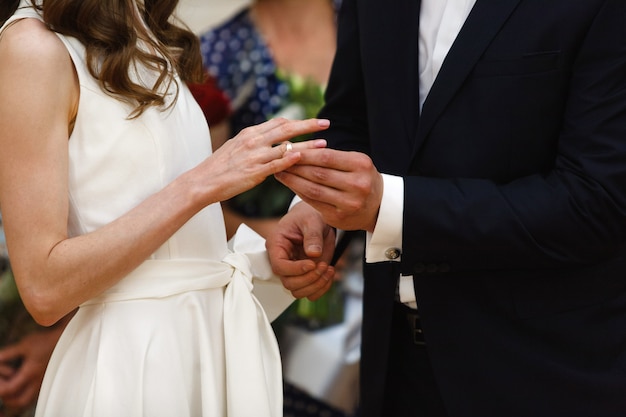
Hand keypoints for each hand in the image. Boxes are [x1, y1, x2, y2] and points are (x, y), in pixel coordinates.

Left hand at [0, 330, 61, 414]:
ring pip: (27, 399)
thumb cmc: (45, 342)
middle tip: (3, 387)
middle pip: (19, 401)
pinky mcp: (45, 381)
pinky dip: (23, 392)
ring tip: (11, 383)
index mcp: (30, 373)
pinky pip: (33, 393)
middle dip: (7, 398)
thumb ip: (8, 353)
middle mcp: (37, 381)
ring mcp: (43, 383)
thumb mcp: (24, 345)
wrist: (64, 340)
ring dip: (15, 395)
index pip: (9, 389)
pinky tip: (21, 380)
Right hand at [195, 118, 329, 204]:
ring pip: (286, 146)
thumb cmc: (220, 167)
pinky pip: (276, 165)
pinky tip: (302, 157)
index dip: (298, 121)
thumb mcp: (236, 147)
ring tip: (324, 145)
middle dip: (308, 125)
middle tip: (326, 123)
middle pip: (286, 128)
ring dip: (307, 145)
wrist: (203, 181)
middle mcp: (253, 141)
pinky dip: (289, 159)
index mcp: (250, 133)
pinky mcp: (254, 172)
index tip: (312, 121)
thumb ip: (254, 142)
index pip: (278, 122)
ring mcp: (255, 156)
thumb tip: (270, 139)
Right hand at [266, 202, 335, 299]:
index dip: (295, 269)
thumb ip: (312, 236)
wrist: (316, 218)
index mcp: (277, 245)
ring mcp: (294, 270)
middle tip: (323, 265)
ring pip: (298, 291)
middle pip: (288, 283)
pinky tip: (330, 274)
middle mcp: (283, 260)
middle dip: (309, 278)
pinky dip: (321, 288)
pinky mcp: (306, 275)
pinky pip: (310, 292)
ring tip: (328, 269)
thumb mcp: (312, 221)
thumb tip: (313, 254)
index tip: (312, 263)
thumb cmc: (309, 215)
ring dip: (316, 285)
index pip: (279, 266)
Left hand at [275, 148, 382, 232]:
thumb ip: (331, 157)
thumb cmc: (361, 179)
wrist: (378, 207)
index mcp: (361, 165)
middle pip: (318, 173)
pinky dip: (299, 192)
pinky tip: (290, 184)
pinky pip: (313, 202)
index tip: (288, 149)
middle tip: (278, 159)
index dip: (304, 154)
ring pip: (313, 189)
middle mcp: (357, 184)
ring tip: (279, 172)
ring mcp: (349, 203)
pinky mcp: (339, 218)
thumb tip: (297, 149)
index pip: (326, 157)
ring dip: (292, 180)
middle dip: (295, 166)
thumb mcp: (355, 163)